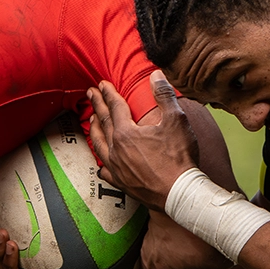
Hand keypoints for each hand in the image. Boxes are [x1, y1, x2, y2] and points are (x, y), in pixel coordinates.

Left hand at [85, 76, 198, 210]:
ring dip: (94, 130)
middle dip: (97, 106)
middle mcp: (116, 150)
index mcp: (126, 133)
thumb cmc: (179, 157)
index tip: (102, 84)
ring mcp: (117, 168)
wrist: (179, 194)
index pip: (115, 107)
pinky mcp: (122, 184)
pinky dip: (101, 164)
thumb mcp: (176, 120)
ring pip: (99, 145)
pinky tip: (101, 163)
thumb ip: (164, 95)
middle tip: (90, 94)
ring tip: (90, 121)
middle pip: (103, 123)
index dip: (108, 93)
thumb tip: (156, 75)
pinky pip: (106, 171)